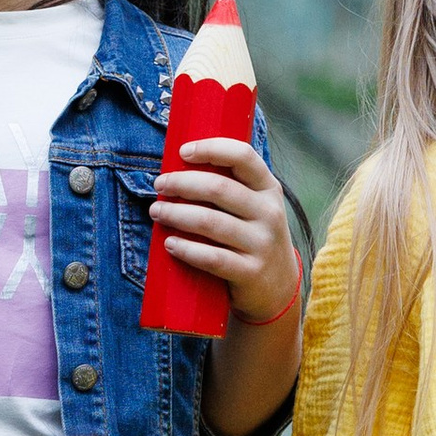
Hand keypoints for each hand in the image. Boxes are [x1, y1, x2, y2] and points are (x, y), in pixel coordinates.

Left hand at [152, 136, 302, 329]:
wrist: (278, 286)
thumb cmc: (253, 237)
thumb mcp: (256, 207)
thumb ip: (231, 187)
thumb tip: (180, 167)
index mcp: (269, 189)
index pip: (243, 156)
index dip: (211, 148)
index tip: (182, 152)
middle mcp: (269, 213)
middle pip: (218, 188)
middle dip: (181, 183)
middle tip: (159, 185)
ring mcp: (262, 244)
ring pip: (210, 222)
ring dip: (176, 214)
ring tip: (157, 211)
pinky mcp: (250, 272)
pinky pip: (212, 258)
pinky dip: (186, 249)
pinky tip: (169, 243)